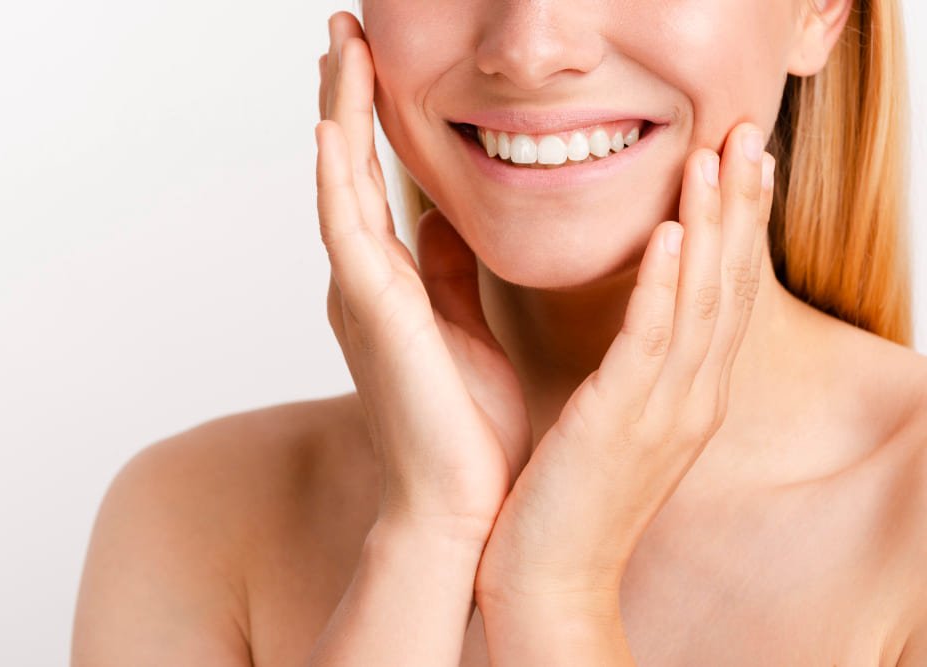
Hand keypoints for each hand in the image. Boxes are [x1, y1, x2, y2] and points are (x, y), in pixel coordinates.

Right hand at [315, 11, 531, 544]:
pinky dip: (339, 180)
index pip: (376, 185)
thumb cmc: (467, 427)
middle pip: (350, 171)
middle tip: (343, 32)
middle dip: (346, 98)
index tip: (373, 65)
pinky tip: (333, 128)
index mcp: (392, 287)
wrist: (463, 503)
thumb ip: (446, 273)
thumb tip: (444, 221)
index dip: (371, 123)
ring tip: (337, 47)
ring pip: (341, 186)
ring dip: (339, 115)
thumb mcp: (463, 328)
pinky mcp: (372, 316)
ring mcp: (362, 297)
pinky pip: (348, 234)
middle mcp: (366, 283)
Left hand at [474, 123, 776, 612]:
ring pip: (701, 302)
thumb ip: (623, 366)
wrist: (549, 580)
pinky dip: (666, 286)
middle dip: (740, 206)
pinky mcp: (621, 423)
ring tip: (718, 155)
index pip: (720, 295)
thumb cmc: (567, 497)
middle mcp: (690, 399)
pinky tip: (673, 234)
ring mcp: (663, 412)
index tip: (737, 164)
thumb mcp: (609, 421)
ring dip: (712, 224)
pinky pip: (651, 343)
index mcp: (685, 396)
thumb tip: (619, 317)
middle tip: (748, 132)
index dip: (734, 225)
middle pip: (728, 285)